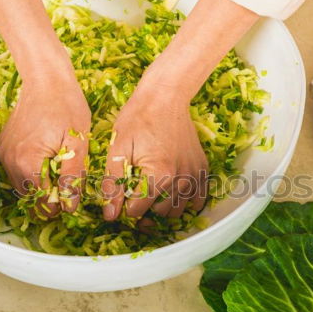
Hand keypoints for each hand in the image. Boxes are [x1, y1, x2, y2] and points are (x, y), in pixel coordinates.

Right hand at [0, 74, 89, 215]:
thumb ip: (72, 176)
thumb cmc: (67, 106)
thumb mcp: (78, 142)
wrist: (45, 79)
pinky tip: (46, 165)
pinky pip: (15, 171)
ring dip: (38, 188)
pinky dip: (29, 175)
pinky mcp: (2, 146)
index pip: (41, 202)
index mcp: (28, 162)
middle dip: (47, 200)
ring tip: (59, 177)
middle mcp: (9, 160)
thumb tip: (69, 206)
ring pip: (20, 186)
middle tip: (67, 192)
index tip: (72, 201)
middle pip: (28, 197)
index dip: (58, 206)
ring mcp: (3, 153)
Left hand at [102, 79, 207, 220]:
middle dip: (144, 213)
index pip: (138, 210)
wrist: (165, 96)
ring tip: (151, 199)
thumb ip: (114, 185)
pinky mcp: (202, 168)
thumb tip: (110, 215)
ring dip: (163, 210)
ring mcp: (194, 174)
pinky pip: (199, 198)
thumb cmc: (138, 118)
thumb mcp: (118, 150)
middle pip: (160, 214)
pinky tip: (173, 197)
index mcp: (159, 175)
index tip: (119, 200)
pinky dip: (187, 203)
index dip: (124, 209)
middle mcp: (181, 178)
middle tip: (133, 202)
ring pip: (179, 210)